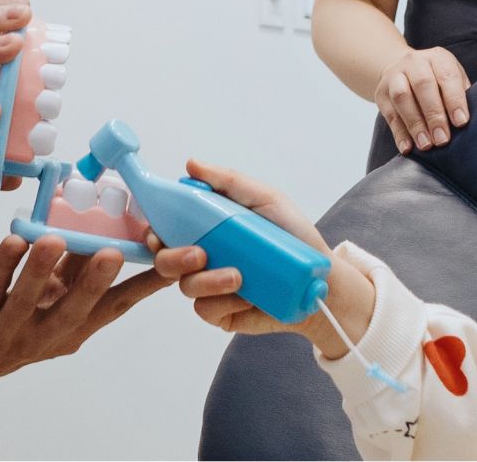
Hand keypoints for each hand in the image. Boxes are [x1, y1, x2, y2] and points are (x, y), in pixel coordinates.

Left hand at [0, 233, 175, 383]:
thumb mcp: (57, 300)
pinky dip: (2, 264)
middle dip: (94, 282)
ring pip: (27, 299)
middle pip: (74, 309)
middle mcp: (47, 334)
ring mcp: (10, 329)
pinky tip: (13, 239)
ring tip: (54, 239)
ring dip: (41, 270)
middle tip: (113, 254)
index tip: (176, 263)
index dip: (146, 286)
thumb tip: (109, 226)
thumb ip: (79, 269)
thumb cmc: (23, 318)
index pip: (116, 306)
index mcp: (75, 328)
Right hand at [152, 159, 374, 355]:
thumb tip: (192, 164)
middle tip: (200, 255)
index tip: (161, 232)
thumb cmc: (295, 235)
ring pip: (185, 286)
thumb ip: (228, 181)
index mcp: (207, 228)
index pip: (167, 228)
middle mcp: (204, 257)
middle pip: (164, 260)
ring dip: (208, 281)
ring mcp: (211, 286)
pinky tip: (245, 298)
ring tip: (239, 277)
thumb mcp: (265, 199)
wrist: (321, 279)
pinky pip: (205, 310)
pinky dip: (222, 303)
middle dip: (175, 258)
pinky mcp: (223, 313)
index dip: (156, 230)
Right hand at [375, 47, 469, 153]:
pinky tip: (408, 147)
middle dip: (434, 115)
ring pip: (402, 98)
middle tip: (443, 139)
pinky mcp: (381, 93)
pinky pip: (389, 114)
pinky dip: (399, 133)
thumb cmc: (437, 81)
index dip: (454, 99)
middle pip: (423, 86)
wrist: (403, 69)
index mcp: (437, 57)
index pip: (447, 76)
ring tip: (426, 145)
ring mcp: (394, 75)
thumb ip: (461, 97)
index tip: (461, 122)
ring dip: (415, 124)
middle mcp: (414, 62)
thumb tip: (469, 125)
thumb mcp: (453, 80)